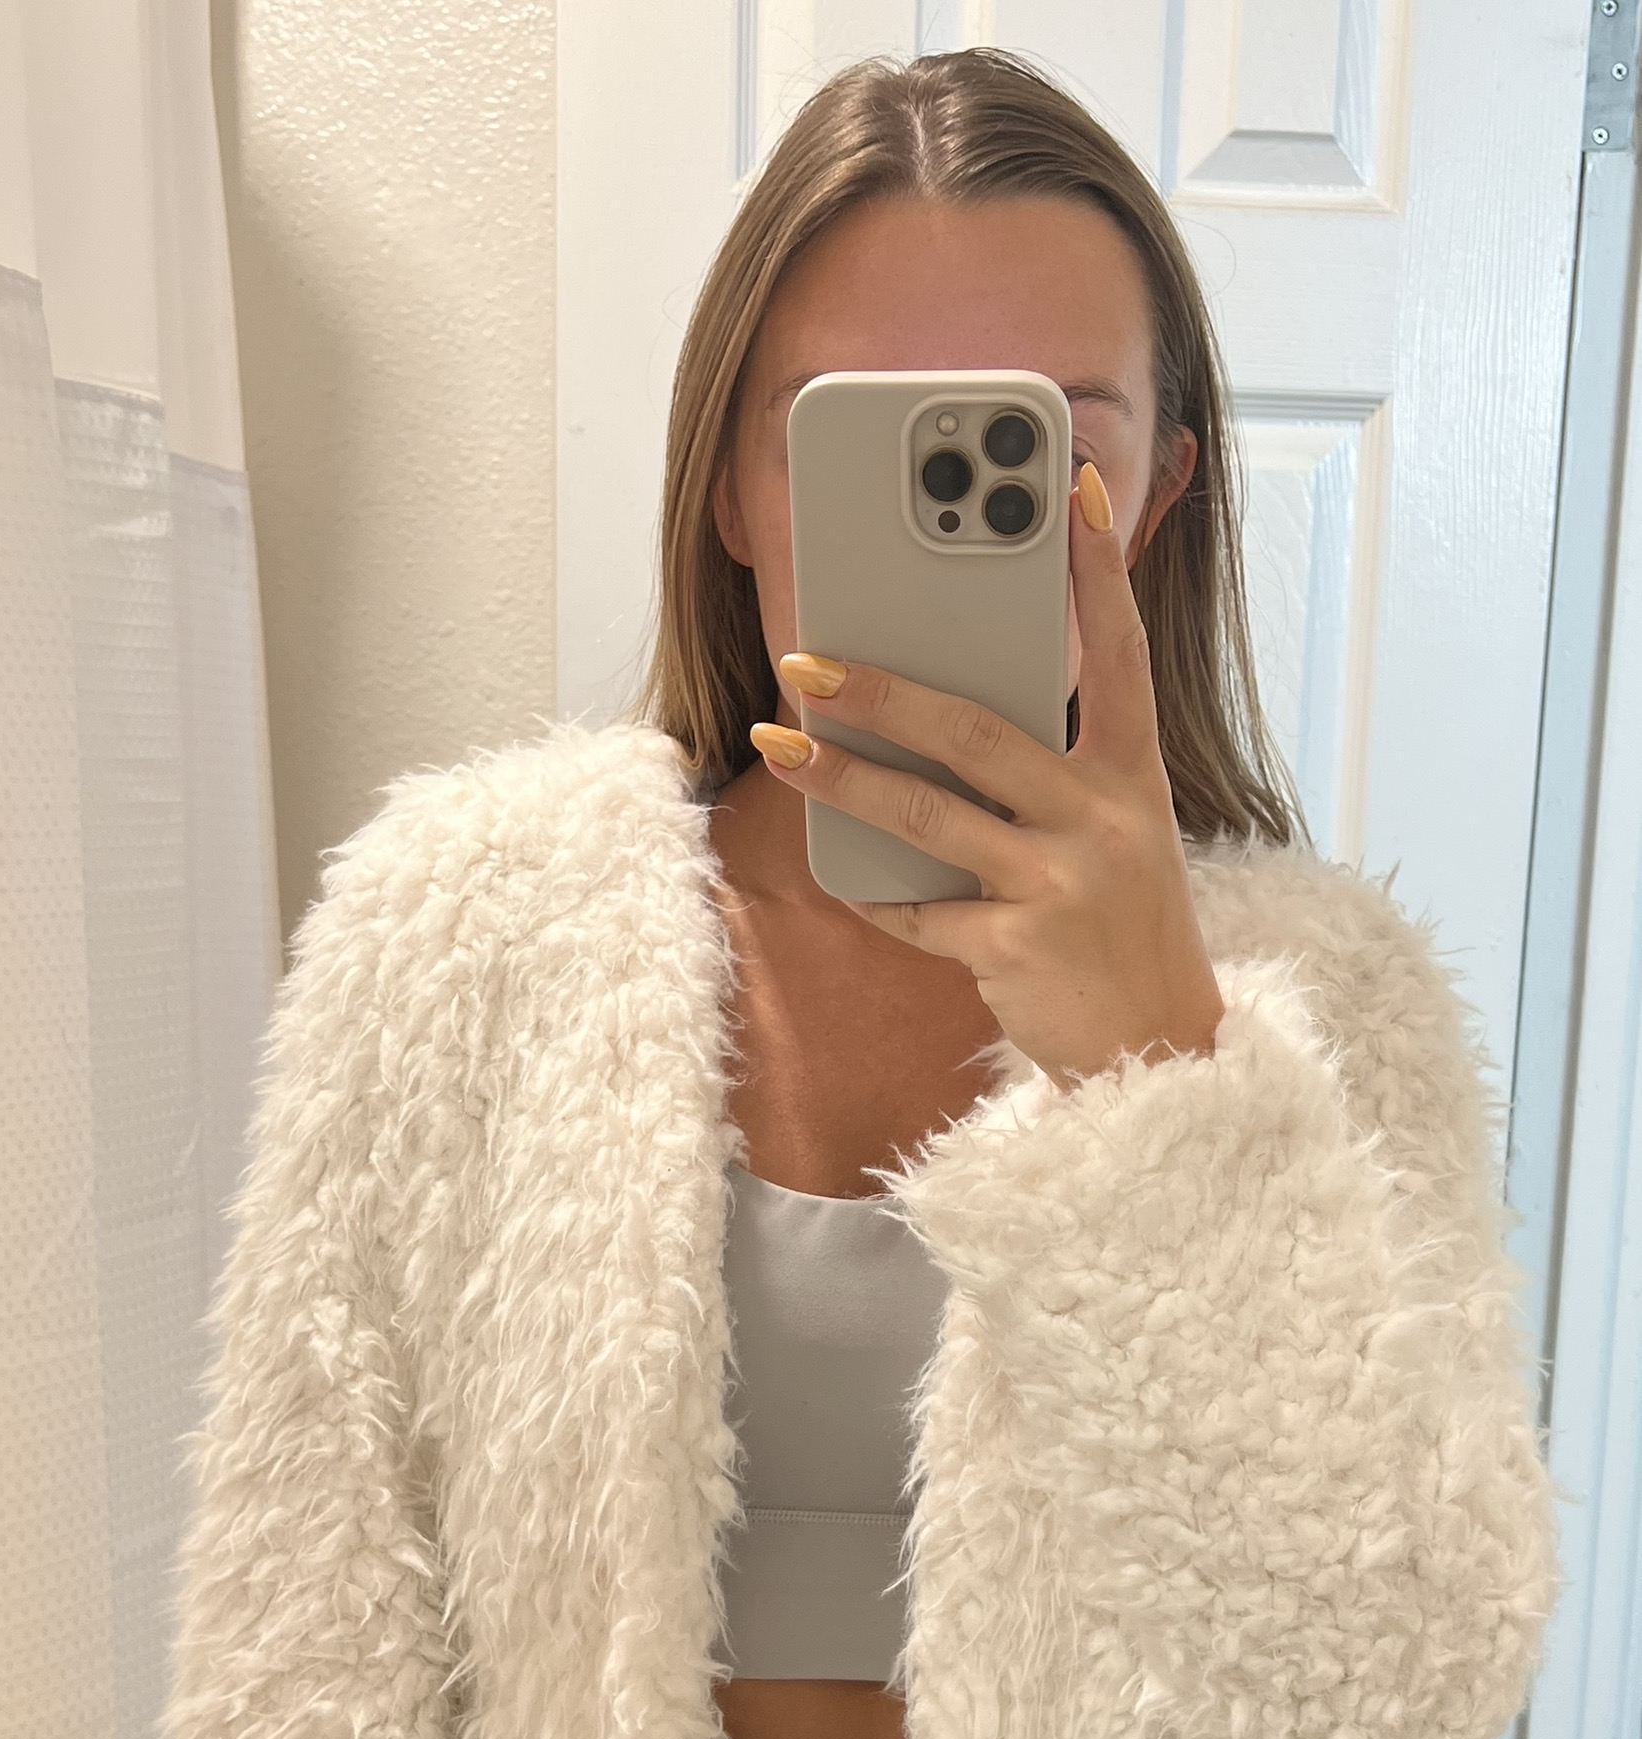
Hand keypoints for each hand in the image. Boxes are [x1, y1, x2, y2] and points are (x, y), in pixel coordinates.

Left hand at [749, 461, 1224, 1092]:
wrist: (1158, 1051)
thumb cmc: (1121, 929)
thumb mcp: (1116, 836)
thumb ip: (1054, 775)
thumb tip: (947, 712)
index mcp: (1134, 776)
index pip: (1119, 653)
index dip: (1101, 570)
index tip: (1077, 488)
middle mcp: (1104, 820)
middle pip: (978, 732)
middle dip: (885, 691)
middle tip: (810, 659)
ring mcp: (1061, 885)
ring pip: (928, 816)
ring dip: (842, 779)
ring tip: (780, 743)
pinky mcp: (1017, 950)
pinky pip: (922, 912)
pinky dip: (880, 897)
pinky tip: (844, 876)